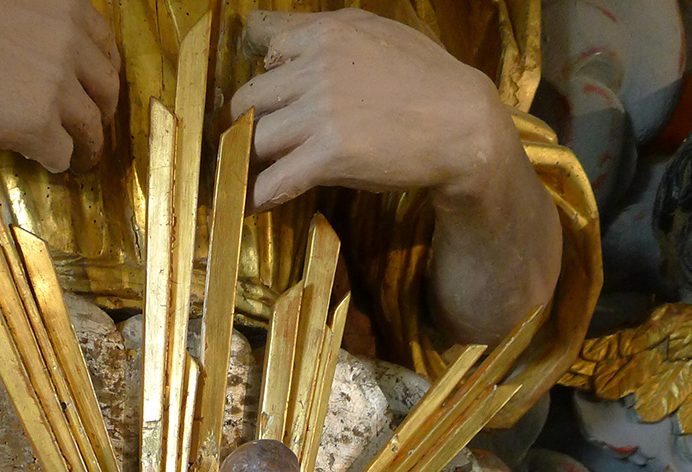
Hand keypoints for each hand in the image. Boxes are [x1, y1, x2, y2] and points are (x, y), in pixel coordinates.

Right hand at [0, 0, 120, 173]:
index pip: (105, 45)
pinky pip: (62, 155)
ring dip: (87, 149)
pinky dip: (56, 163)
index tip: (95, 90)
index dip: (102, 73)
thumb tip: (41, 50)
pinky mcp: (38, 124)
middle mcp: (70, 42)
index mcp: (65, 3)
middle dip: (103, 114)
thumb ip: (34, 18)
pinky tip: (44, 164)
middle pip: (107, 90)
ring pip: (91, 129)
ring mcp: (57, 86)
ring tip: (79, 161)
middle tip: (92, 132)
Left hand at [230, 9, 513, 211]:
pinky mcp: (329, 154)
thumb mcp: (379, 35)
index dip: (256, 69)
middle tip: (251, 145)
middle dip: (245, 124)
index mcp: (326, 32)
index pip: (262, 37)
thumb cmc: (427, 81)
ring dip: (251, 162)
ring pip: (255, 139)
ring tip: (255, 176)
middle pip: (248, 97)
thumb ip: (330, 39)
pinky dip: (258, 195)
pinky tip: (255, 204)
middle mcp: (316, 66)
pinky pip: (274, 179)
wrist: (462, 124)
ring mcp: (321, 111)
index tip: (261, 94)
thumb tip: (281, 45)